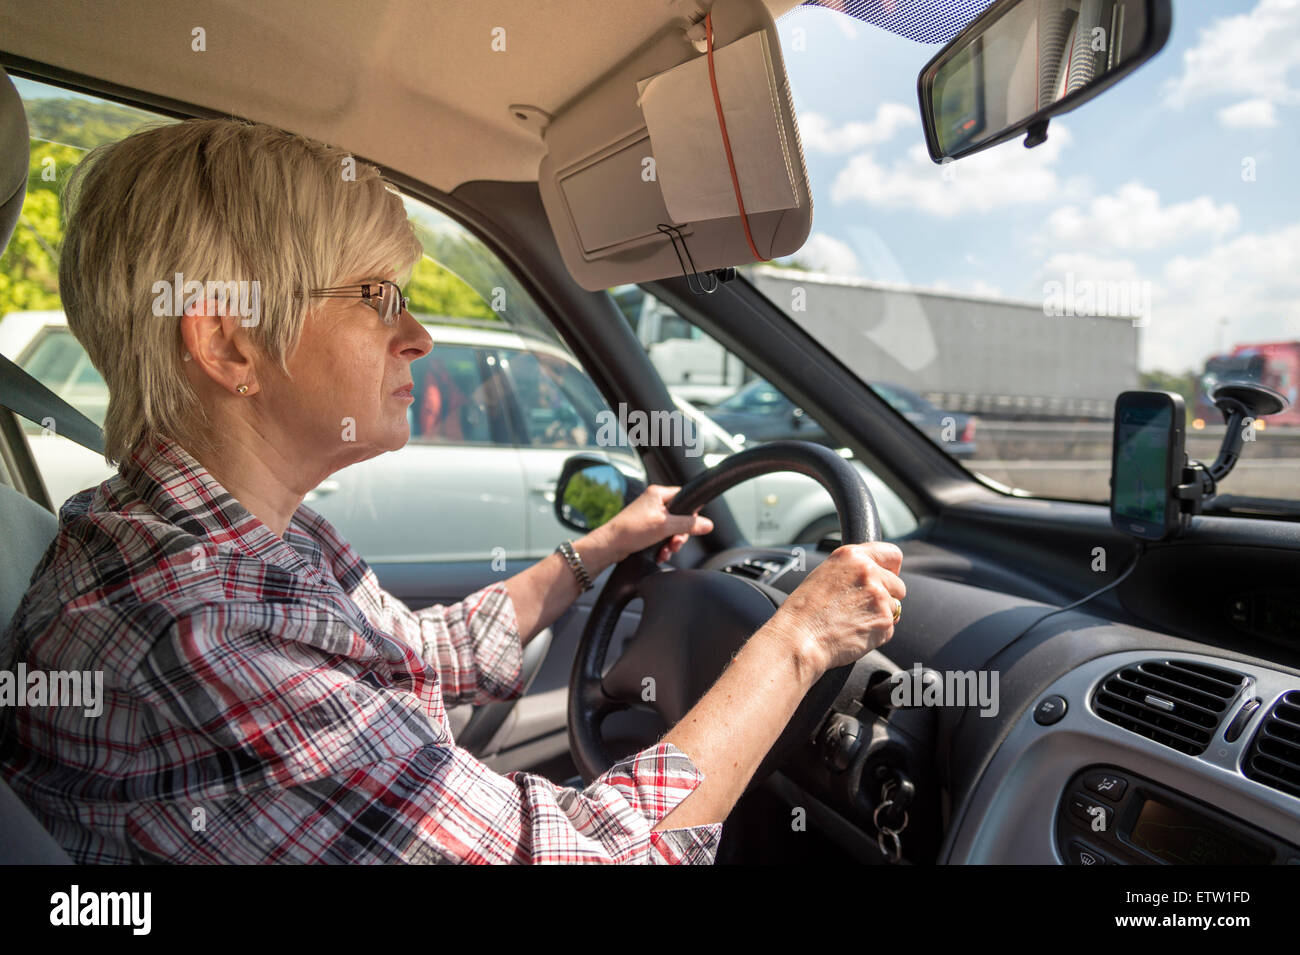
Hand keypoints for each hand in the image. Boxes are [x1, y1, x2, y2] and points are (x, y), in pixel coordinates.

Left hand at [598, 485, 713, 564]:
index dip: (691, 513)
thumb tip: (707, 524)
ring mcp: (650, 516)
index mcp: (658, 494)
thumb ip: (688, 524)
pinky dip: (663, 547)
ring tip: (666, 551)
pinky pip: (662, 536)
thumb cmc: (630, 530)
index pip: (685, 497)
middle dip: (679, 535)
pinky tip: (660, 554)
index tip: (691, 525)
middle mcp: (654, 502)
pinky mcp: (646, 528)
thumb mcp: (665, 526)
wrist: (610, 545)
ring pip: (672, 529)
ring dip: (671, 543)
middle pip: (680, 517)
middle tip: (675, 543)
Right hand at [761, 542, 905, 676]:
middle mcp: (869, 572)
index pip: (891, 554)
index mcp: (852, 556)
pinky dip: (876, 634)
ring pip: (894, 608)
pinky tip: (854, 633)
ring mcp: (879, 597)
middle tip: (861, 608)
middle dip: (886, 597)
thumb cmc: (804, 611)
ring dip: (879, 616)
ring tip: (851, 622)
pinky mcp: (885, 621)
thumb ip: (853, 571)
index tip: (888, 577)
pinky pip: (889, 629)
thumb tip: (875, 578)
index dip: (891, 569)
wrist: (799, 638)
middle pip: (898, 585)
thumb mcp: (824, 575)